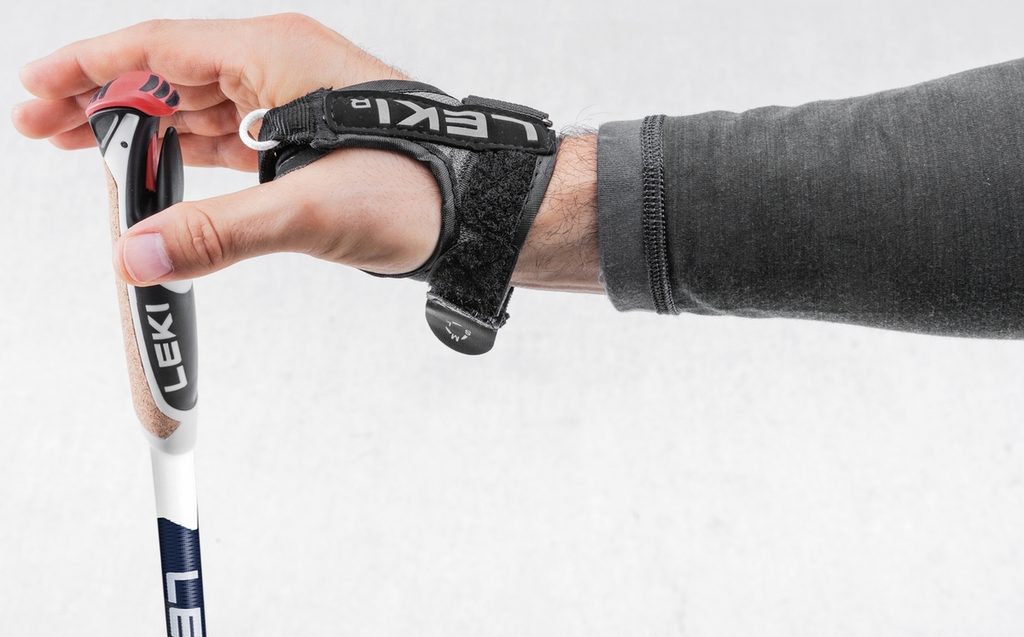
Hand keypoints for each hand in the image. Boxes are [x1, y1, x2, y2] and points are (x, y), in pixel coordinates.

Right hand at [12, 14, 600, 291]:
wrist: (483, 210)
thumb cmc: (418, 193)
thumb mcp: (312, 213)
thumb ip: (220, 234)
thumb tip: (135, 258)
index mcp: (275, 56)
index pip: (157, 48)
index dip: (88, 68)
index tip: (34, 93)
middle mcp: (281, 65)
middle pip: (168, 70)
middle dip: (103, 97)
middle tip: (40, 130)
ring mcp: (295, 97)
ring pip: (197, 100)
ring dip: (141, 123)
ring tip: (84, 150)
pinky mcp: (308, 133)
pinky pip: (230, 129)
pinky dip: (188, 147)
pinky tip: (158, 165)